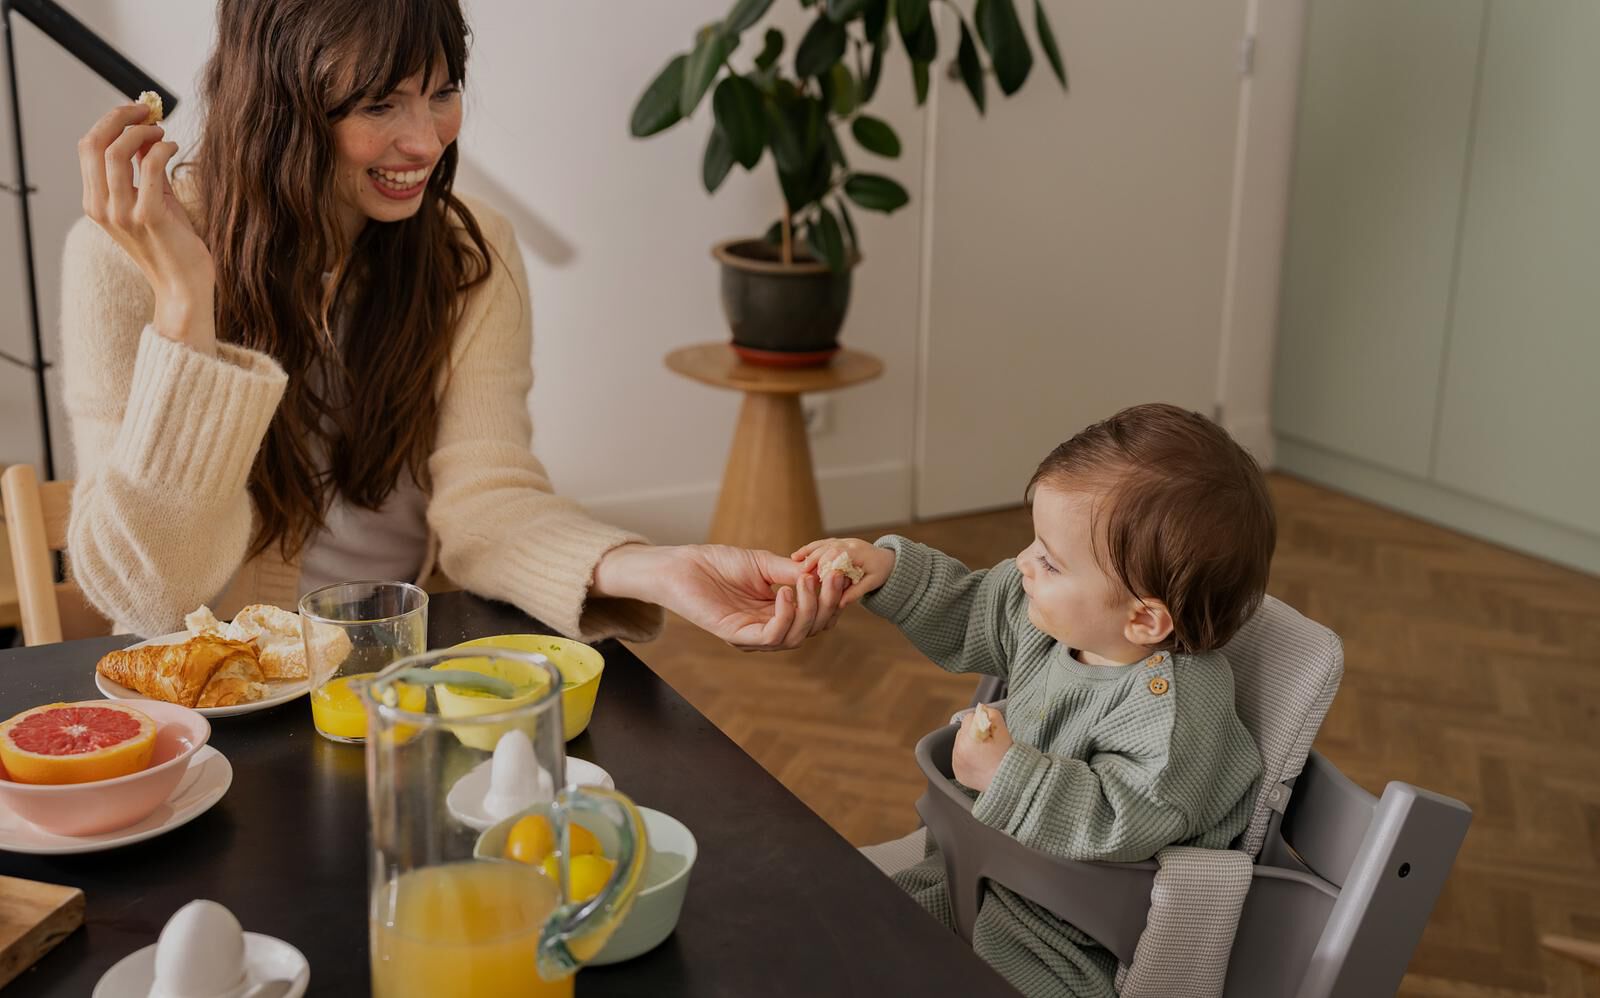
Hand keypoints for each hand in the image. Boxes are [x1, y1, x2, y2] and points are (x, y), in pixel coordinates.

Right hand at [78, 103, 215, 353]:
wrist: (184, 288)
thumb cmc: (173, 245)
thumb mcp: (153, 201)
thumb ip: (145, 171)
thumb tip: (146, 135)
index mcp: (96, 203)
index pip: (88, 148)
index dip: (109, 122)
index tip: (135, 111)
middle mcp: (102, 208)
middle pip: (94, 144)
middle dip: (119, 118)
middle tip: (147, 112)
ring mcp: (122, 214)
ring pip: (116, 152)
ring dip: (142, 133)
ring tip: (162, 133)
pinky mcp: (148, 218)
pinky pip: (148, 168)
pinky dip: (161, 149)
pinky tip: (174, 148)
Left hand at [592, 544, 815, 650]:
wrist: (682, 566)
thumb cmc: (718, 563)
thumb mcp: (764, 563)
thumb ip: (792, 572)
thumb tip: (825, 575)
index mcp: (777, 612)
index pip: (815, 616)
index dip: (831, 599)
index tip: (841, 574)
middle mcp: (767, 628)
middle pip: (811, 629)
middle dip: (827, 604)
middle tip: (833, 577)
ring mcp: (752, 636)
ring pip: (795, 636)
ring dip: (809, 609)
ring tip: (809, 582)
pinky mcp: (736, 636)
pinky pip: (771, 637)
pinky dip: (785, 617)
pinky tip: (785, 594)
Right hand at [790, 537, 895, 634]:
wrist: (888, 559)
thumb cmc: (881, 572)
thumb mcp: (872, 583)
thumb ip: (855, 592)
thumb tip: (839, 604)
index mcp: (858, 552)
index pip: (836, 554)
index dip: (823, 565)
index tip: (814, 578)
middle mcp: (849, 543)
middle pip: (826, 548)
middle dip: (812, 560)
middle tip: (801, 574)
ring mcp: (843, 541)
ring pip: (821, 544)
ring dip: (808, 553)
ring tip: (794, 562)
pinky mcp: (838, 542)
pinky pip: (821, 543)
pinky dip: (809, 549)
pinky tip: (796, 556)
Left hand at [952, 704, 1011, 791]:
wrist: (1011, 782)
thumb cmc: (1009, 757)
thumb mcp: (1003, 730)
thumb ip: (991, 714)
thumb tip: (982, 710)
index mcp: (969, 739)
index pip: (969, 718)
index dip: (981, 721)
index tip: (990, 730)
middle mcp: (959, 752)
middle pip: (962, 730)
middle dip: (973, 732)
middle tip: (988, 742)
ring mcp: (957, 763)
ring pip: (960, 743)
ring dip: (969, 744)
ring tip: (984, 753)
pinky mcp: (958, 773)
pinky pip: (959, 758)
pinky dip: (967, 757)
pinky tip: (980, 761)